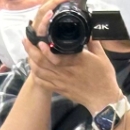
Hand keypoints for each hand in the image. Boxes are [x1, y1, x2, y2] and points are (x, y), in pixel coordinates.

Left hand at [23, 0, 124, 114]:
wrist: (103, 99)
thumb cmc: (104, 77)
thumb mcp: (102, 56)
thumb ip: (93, 42)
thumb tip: (88, 31)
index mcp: (75, 62)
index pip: (55, 57)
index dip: (44, 50)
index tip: (39, 41)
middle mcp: (64, 72)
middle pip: (42, 62)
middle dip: (31, 50)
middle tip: (25, 40)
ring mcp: (60, 82)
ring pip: (39, 72)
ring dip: (30, 61)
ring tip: (27, 51)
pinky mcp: (59, 89)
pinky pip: (42, 83)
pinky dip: (35, 74)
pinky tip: (33, 67)